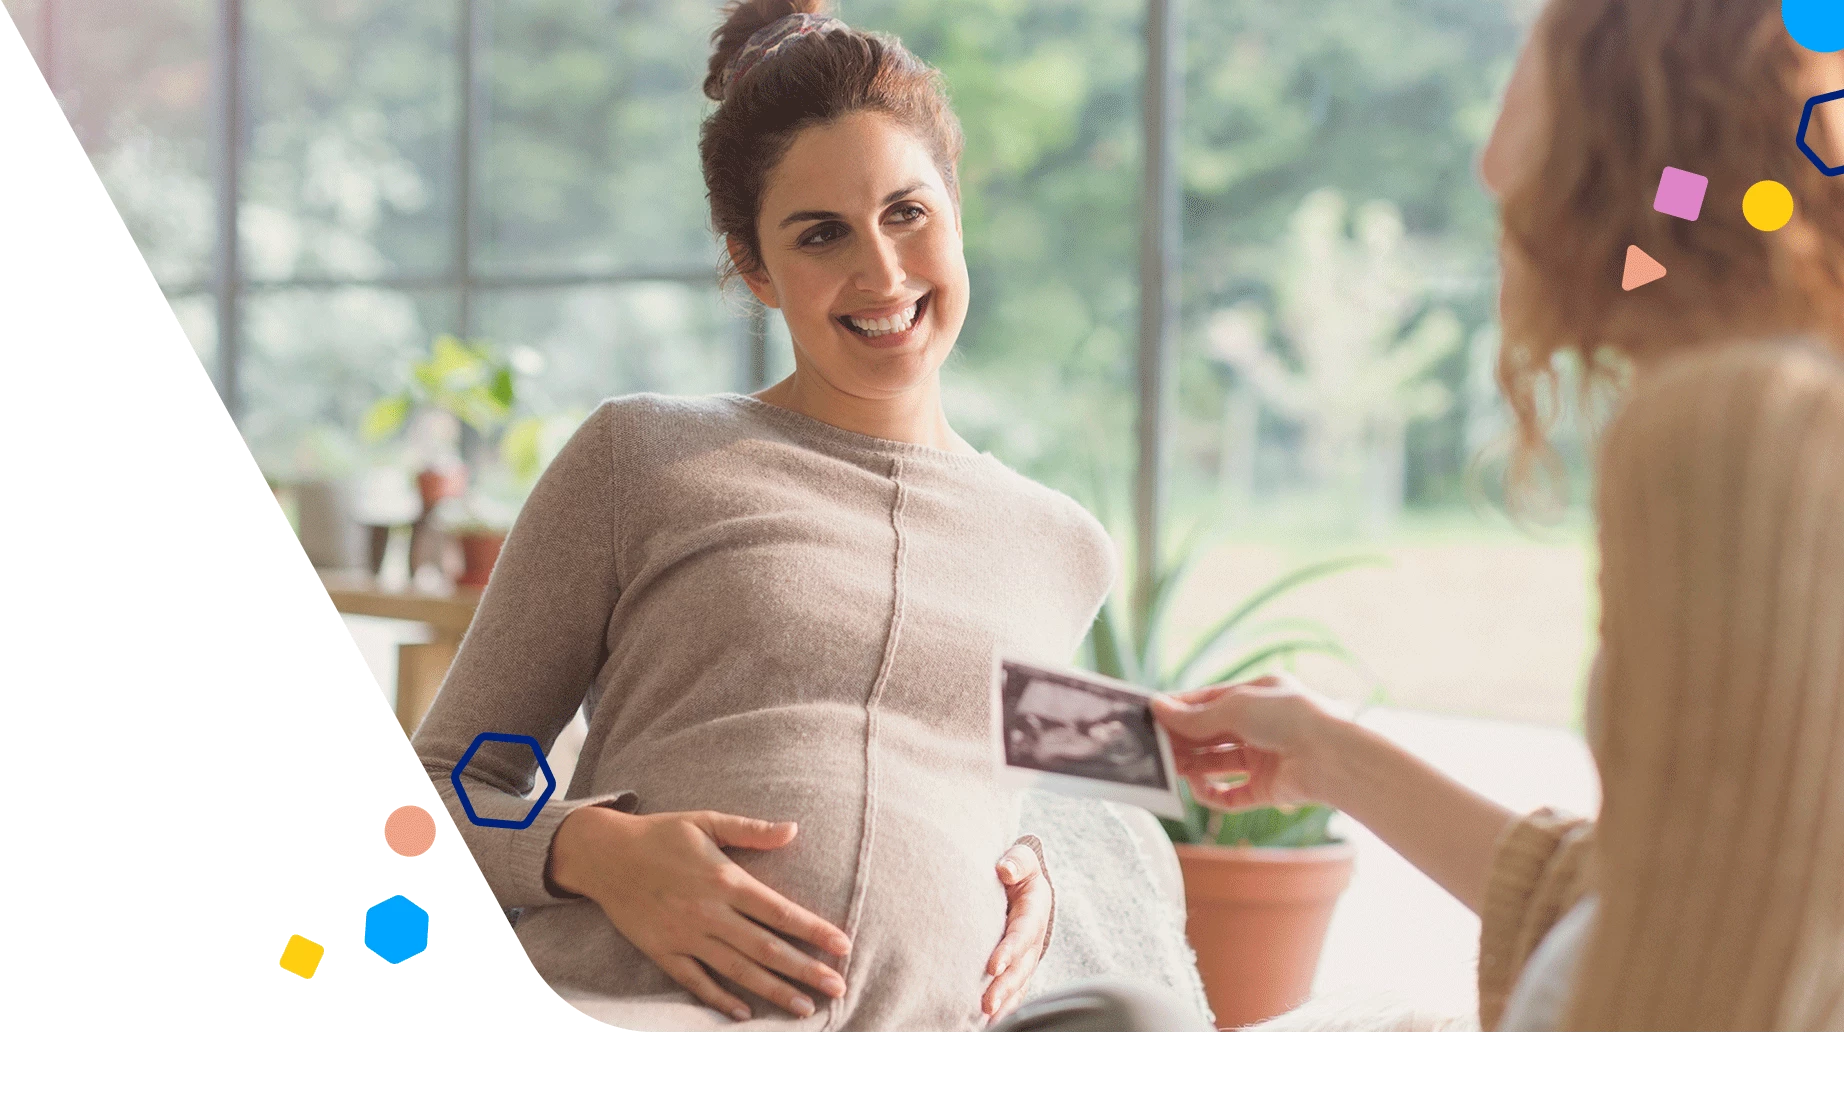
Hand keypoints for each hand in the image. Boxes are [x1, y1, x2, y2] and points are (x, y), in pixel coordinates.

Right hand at [548, 806, 852, 1021]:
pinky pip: (695, 982)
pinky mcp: (663, 952)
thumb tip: (794, 829)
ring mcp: (685, 936)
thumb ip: (752, 830)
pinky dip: (720, 1000)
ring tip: (805, 1008)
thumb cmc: (661, 834)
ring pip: (737, 971)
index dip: (813, 930)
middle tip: (838, 988)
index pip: (779, 911)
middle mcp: (709, 913)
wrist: (604, 854)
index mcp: (724, 879)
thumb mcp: (707, 820)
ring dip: (774, 991)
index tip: (843, 946)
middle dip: (805, 970)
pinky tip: (745, 1013)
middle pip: (766, 949)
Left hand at [981, 843, 1050, 1022]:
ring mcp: (1026, 956)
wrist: (1021, 883)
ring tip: (987, 1017)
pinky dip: (1005, 1007)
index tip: (993, 965)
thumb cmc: (1016, 869)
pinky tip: (989, 1023)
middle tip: (986, 1003)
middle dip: (1005, 986)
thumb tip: (1004, 870)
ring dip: (1004, 1002)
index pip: (1022, 933)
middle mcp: (1032, 939)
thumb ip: (1017, 860)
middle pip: (1021, 967)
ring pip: (1018, 983)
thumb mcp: (1022, 858)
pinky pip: (1014, 991)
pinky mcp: (1018, 968)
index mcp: (1034, 911)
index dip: (1010, 949)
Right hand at [1151, 674, 1351, 811]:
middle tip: (1154, 747)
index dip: (1182, 709)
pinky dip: (1212, 793)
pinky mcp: (1266, 789)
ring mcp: (1264, 758)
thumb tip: (1158, 708)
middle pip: (1211, 735)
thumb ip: (1196, 716)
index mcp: (1258, 695)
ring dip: (1192, 766)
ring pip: (1217, 764)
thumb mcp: (1236, 708)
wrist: (1332, 757)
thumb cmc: (1290, 718)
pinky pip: (1231, 794)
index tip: (1152, 715)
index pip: (1210, 701)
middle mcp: (1261, 726)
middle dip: (1184, 740)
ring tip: (1168, 769)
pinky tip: (1196, 788)